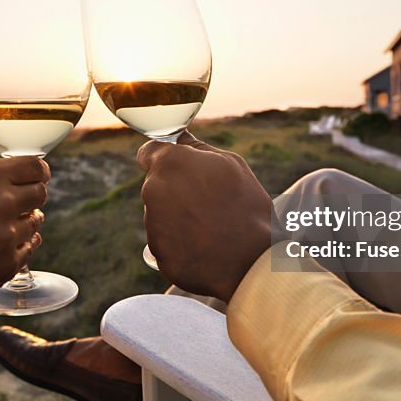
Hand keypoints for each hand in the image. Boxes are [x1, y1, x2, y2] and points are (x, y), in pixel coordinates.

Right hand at [0, 158, 48, 316]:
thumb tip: (24, 189)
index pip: (37, 167)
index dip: (37, 174)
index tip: (33, 180)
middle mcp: (2, 200)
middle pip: (41, 194)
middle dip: (29, 200)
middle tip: (10, 209)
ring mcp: (7, 235)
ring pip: (35, 224)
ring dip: (21, 226)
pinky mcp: (5, 266)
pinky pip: (27, 252)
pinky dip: (14, 251)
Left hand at [137, 132, 273, 303]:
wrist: (253, 261)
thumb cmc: (246, 206)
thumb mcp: (231, 164)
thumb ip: (197, 148)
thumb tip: (180, 139)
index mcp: (171, 163)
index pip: (148, 152)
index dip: (162, 158)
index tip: (176, 168)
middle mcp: (154, 190)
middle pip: (156, 185)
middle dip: (174, 189)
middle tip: (207, 201)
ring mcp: (153, 224)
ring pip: (159, 215)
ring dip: (176, 217)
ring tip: (209, 226)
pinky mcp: (157, 253)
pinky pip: (165, 243)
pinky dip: (180, 244)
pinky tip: (204, 246)